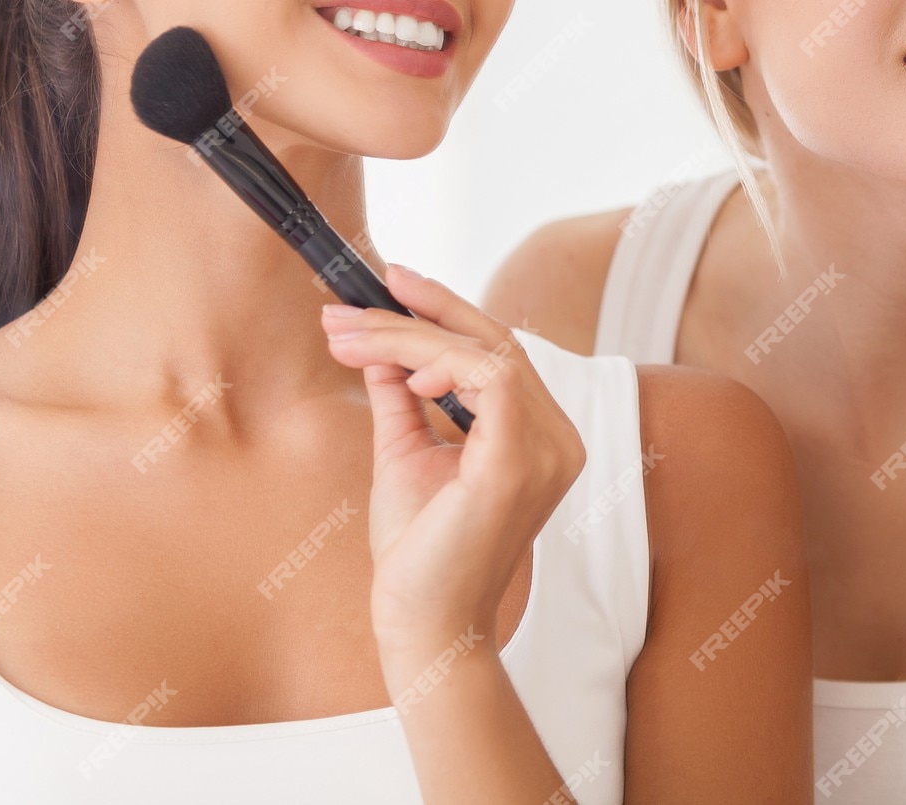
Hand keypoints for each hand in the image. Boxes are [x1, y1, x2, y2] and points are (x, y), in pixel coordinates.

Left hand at [320, 264, 585, 657]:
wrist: (421, 620)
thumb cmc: (419, 549)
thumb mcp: (406, 452)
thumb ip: (404, 398)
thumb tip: (383, 344)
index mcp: (539, 436)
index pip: (499, 353)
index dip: (447, 311)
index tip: (391, 284)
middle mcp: (557, 438)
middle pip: (499, 342)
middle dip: (421, 311)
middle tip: (351, 302)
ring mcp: (547, 449)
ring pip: (489, 352)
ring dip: (411, 335)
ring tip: (348, 337)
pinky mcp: (518, 461)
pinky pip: (493, 379)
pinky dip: (443, 362)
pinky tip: (404, 372)